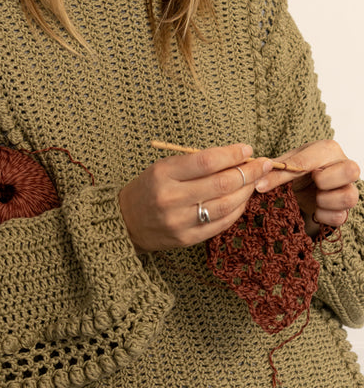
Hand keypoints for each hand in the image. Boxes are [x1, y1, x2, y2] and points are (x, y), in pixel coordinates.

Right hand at [119, 144, 273, 252]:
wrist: (125, 223)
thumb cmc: (148, 189)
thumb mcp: (163, 167)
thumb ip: (195, 162)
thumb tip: (235, 157)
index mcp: (163, 174)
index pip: (206, 161)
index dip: (232, 154)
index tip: (247, 149)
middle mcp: (171, 199)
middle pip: (221, 184)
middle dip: (247, 172)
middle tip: (262, 164)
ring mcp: (179, 222)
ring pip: (225, 206)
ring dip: (246, 192)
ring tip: (255, 181)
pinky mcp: (186, 239)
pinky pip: (220, 224)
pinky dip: (236, 211)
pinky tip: (242, 200)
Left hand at [255, 140, 359, 236]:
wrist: (302, 191)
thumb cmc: (296, 173)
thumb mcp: (283, 166)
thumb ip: (273, 170)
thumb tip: (256, 179)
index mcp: (327, 150)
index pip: (312, 159)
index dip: (285, 173)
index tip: (262, 185)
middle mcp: (343, 167)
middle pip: (352, 170)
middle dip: (325, 180)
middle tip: (313, 182)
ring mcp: (347, 189)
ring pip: (349, 197)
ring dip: (325, 200)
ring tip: (314, 199)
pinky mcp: (344, 210)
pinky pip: (340, 216)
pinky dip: (324, 216)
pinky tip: (315, 212)